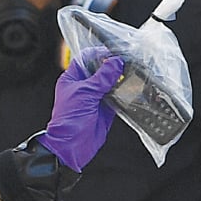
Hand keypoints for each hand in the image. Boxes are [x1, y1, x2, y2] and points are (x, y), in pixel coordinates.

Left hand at [38, 53, 123, 171]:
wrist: (71, 146)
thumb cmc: (68, 119)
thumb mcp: (85, 93)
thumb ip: (102, 77)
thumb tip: (115, 62)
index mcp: (72, 78)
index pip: (86, 58)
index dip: (100, 54)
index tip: (114, 54)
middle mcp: (84, 86)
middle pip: (101, 70)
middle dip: (114, 66)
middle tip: (127, 64)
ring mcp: (95, 98)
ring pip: (111, 83)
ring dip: (121, 80)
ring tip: (132, 75)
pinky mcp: (105, 109)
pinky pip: (117, 98)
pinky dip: (125, 94)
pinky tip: (132, 90)